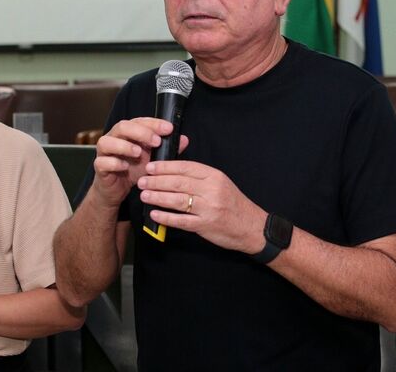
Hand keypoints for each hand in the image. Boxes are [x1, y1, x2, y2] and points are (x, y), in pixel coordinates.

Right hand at [92, 118, 187, 206]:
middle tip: (156, 141)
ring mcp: (104, 152)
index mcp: (128, 133)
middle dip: (140, 132)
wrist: (117, 190)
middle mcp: (114, 138)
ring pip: (107, 141)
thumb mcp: (153, 159)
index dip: (154, 123)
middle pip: (122, 126)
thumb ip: (168, 149)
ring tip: (138, 153)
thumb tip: (184, 140)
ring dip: (124, 146)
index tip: (168, 128)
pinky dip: (113, 163)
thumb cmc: (133, 170)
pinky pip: (102, 161)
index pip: (140, 121)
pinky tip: (124, 166)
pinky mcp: (99, 167)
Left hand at [137, 160, 266, 252]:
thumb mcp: (220, 184)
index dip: (166, 166)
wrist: (253, 227)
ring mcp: (209, 208)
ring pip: (178, 200)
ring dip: (158, 197)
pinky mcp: (206, 225)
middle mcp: (212, 190)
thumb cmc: (233, 204)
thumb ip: (200, 177)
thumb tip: (173, 172)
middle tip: (142, 181)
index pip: (186, 167)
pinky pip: (181, 220)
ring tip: (144, 195)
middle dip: (157, 181)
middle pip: (178, 182)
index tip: (151, 167)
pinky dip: (166, 217)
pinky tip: (155, 214)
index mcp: (215, 176)